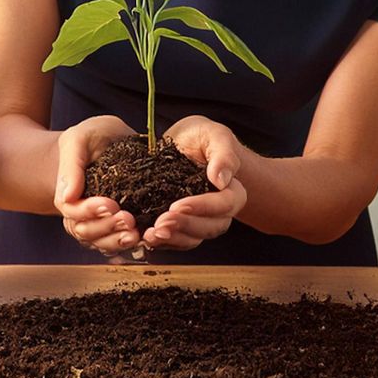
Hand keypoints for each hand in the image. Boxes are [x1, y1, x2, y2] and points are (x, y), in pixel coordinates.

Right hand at [54, 116, 140, 255]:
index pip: (74, 210)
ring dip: (117, 241)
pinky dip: (128, 244)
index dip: (90, 210)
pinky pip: (117, 242)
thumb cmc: (90, 138)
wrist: (106, 142)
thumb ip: (71, 166)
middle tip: (128, 219)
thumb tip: (68, 195)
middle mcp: (80, 214)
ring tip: (135, 234)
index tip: (110, 204)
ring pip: (102, 242)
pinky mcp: (116, 225)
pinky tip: (142, 239)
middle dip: (107, 227)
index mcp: (68, 195)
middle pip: (87, 231)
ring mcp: (97, 223)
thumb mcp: (78, 141)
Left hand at [144, 116, 247, 249]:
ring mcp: (199, 221)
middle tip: (161, 223)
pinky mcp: (180, 226)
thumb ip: (223, 155)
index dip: (202, 208)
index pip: (225, 204)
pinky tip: (145, 237)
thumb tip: (222, 180)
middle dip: (184, 226)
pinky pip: (175, 240)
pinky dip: (161, 241)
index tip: (177, 205)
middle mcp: (219, 211)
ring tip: (151, 234)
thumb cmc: (201, 137)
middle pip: (209, 227)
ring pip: (192, 238)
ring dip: (172, 238)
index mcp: (232, 190)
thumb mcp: (214, 135)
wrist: (181, 144)